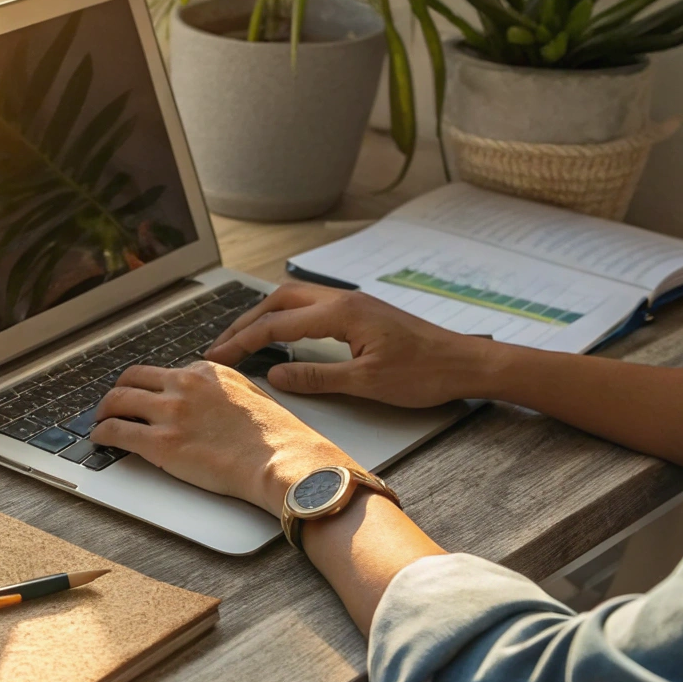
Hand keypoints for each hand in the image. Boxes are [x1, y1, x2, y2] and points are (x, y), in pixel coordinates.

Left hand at [89, 362, 358, 511]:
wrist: (283, 461)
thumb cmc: (276, 437)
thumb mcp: (250, 394)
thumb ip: (222, 391)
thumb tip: (206, 400)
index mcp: (207, 371)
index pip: (164, 373)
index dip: (150, 388)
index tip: (144, 398)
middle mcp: (184, 385)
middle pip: (132, 378)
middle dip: (119, 391)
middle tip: (112, 405)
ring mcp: (171, 413)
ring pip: (117, 401)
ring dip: (103, 411)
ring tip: (99, 421)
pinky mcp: (161, 443)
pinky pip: (117, 431)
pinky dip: (102, 434)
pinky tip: (99, 439)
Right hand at [205, 283, 501, 407]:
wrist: (465, 363)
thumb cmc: (424, 373)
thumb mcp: (366, 383)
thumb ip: (316, 377)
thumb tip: (275, 375)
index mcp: (341, 313)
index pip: (277, 325)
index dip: (242, 341)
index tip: (217, 356)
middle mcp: (343, 299)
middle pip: (279, 301)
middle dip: (246, 321)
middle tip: (222, 344)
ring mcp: (353, 302)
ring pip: (294, 298)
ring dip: (265, 315)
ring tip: (243, 337)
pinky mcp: (361, 311)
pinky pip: (311, 305)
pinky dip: (286, 316)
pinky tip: (282, 333)